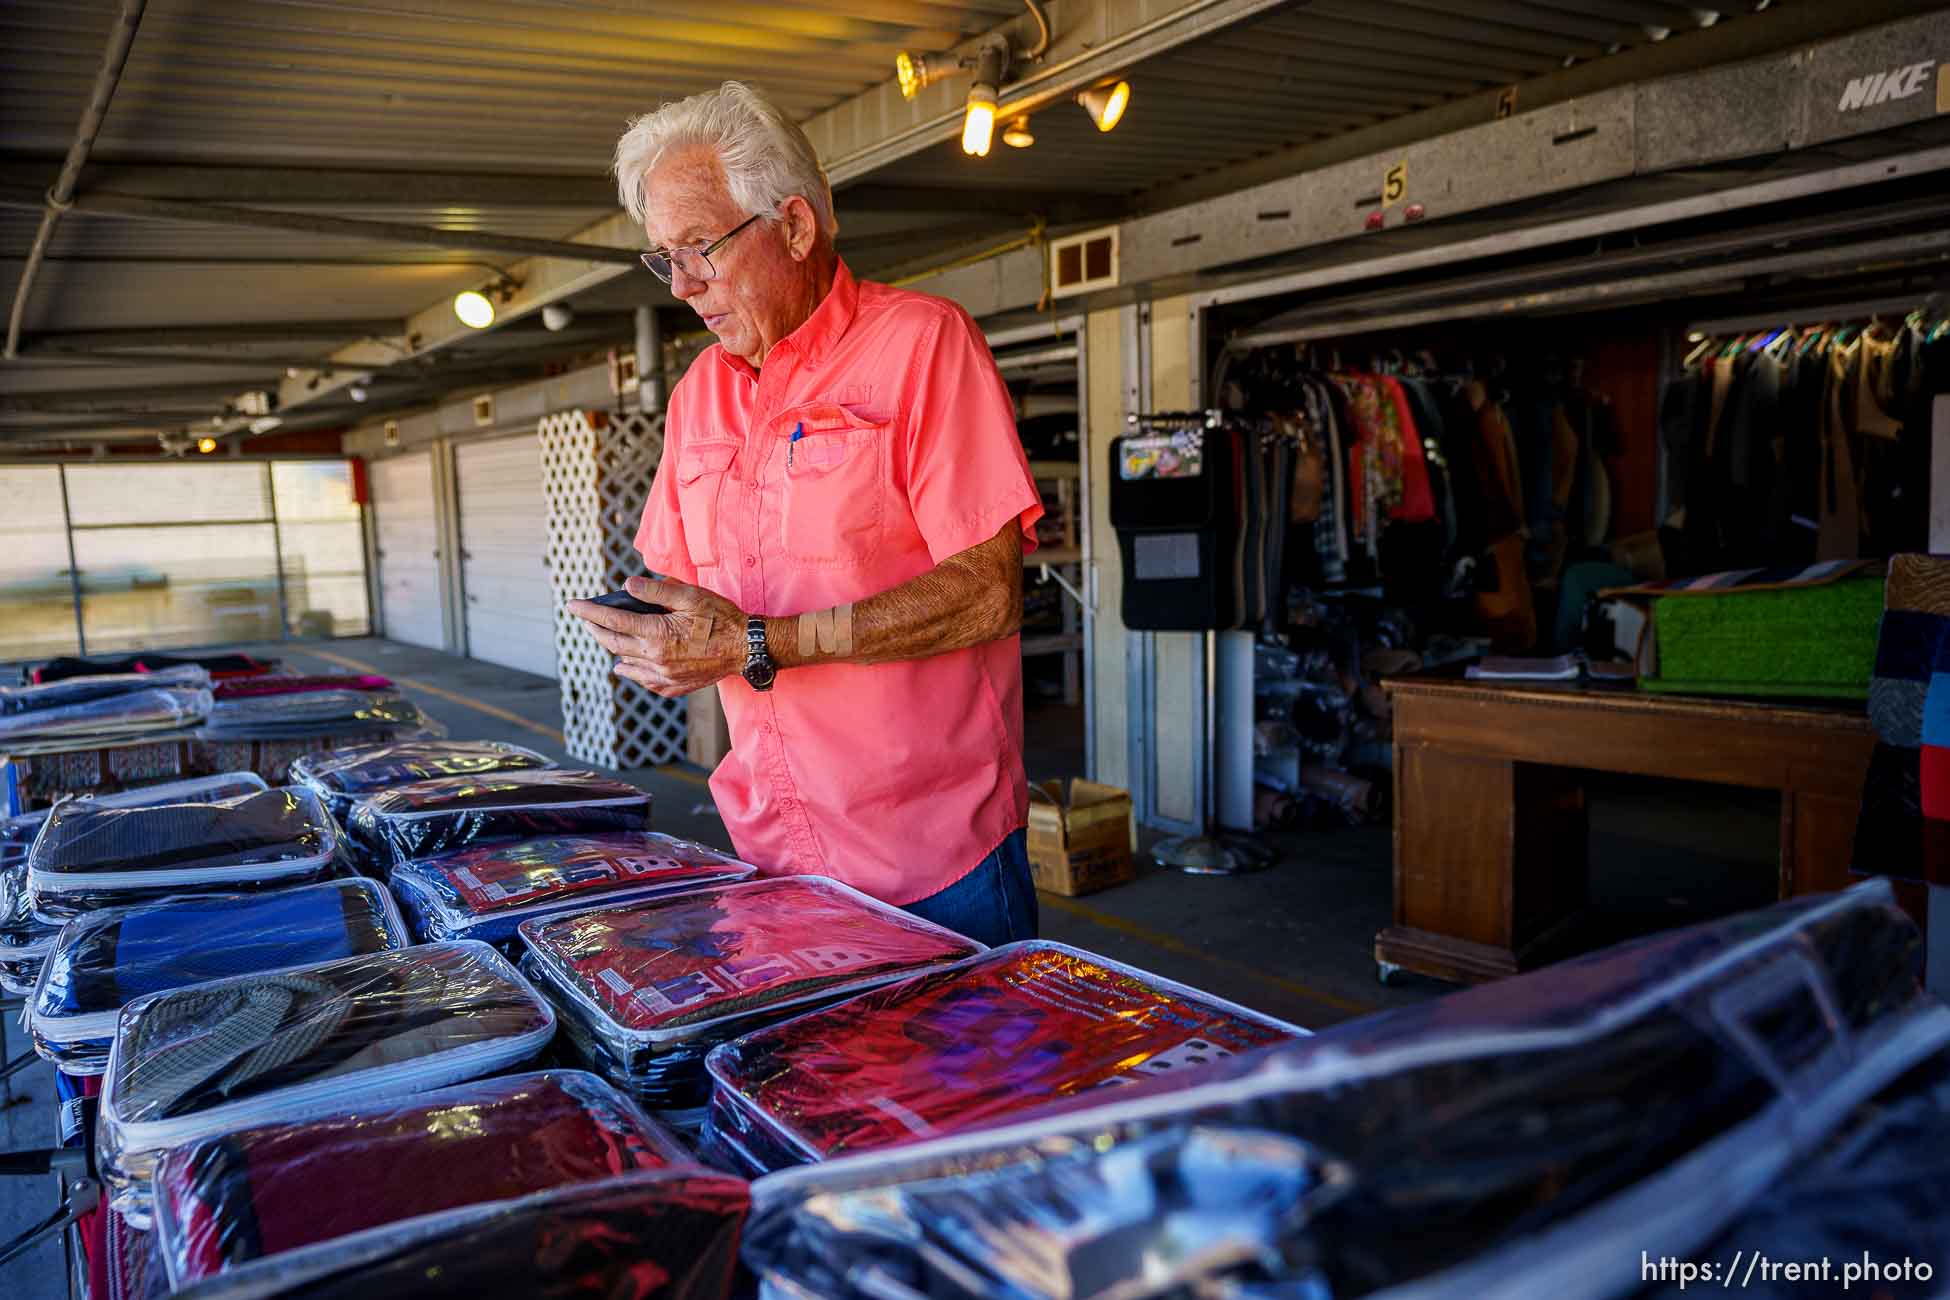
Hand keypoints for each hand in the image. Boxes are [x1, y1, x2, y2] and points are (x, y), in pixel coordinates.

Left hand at [567, 576, 746, 696]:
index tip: (574, 604)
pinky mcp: (674, 686)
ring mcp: (664, 676)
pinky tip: (627, 666)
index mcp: (656, 634)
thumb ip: (656, 592)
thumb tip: (627, 586)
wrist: (746, 648)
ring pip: (626, 664)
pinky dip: (631, 672)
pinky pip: (644, 681)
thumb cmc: (721, 618)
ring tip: (605, 636)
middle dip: (595, 629)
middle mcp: (655, 659)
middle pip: (613, 644)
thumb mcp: (689, 596)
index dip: (590, 611)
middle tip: (586, 618)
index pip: (612, 621)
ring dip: (612, 649)